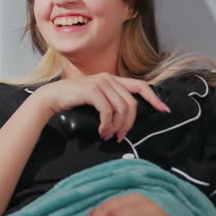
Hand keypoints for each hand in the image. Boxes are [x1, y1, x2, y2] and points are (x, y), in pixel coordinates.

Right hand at [31, 74, 168, 141]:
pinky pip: (108, 111)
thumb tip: (125, 119)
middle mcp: (109, 78)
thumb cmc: (73, 101)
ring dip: (117, 126)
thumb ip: (110, 101)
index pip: (140, 85)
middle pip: (132, 103)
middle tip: (121, 136)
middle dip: (129, 123)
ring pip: (122, 109)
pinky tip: (102, 131)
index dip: (154, 97)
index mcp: (112, 79)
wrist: (51, 98)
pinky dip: (107, 124)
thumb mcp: (96, 99)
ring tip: (109, 136)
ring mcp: (101, 83)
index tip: (164, 110)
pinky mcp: (92, 91)